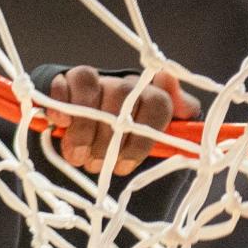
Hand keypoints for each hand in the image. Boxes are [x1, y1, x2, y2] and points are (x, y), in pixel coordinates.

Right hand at [46, 65, 200, 175]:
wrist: (88, 139)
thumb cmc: (127, 150)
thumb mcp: (157, 149)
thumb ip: (176, 132)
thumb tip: (188, 107)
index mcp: (151, 100)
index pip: (158, 103)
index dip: (142, 139)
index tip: (124, 166)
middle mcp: (125, 86)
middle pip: (120, 94)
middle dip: (107, 138)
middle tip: (95, 165)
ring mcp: (96, 81)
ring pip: (91, 85)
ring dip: (83, 126)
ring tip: (77, 157)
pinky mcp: (66, 80)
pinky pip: (65, 81)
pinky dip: (61, 102)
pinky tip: (59, 123)